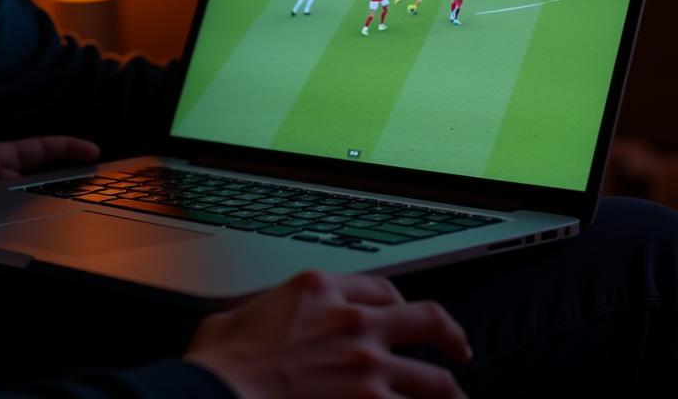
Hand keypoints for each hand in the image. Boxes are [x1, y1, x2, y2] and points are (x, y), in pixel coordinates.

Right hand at [186, 270, 470, 398]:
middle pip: (425, 319)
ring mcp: (367, 366)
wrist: (219, 391)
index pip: (382, 288)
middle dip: (449, 335)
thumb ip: (268, 311)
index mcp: (321, 288)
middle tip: (458, 350)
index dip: (399, 304)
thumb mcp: (243, 313)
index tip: (404, 317)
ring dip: (450, 394)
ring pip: (434, 381)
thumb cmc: (222, 360)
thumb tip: (259, 322)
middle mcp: (354, 321)